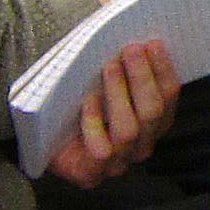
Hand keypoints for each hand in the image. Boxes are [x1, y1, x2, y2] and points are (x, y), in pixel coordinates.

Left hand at [44, 39, 179, 187]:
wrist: (41, 138)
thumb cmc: (74, 103)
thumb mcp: (102, 79)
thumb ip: (123, 63)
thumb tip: (131, 36)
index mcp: (153, 123)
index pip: (168, 96)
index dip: (163, 69)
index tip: (152, 44)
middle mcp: (140, 145)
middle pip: (153, 112)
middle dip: (143, 77)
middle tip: (131, 50)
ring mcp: (118, 162)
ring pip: (130, 130)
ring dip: (120, 94)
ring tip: (110, 68)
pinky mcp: (92, 173)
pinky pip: (101, 149)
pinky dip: (95, 121)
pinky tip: (89, 99)